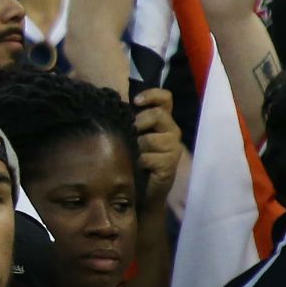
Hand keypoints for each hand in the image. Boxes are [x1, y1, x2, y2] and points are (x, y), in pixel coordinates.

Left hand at [132, 88, 181, 210]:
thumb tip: (112, 106)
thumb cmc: (133, 160)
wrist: (141, 191)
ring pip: (149, 139)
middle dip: (138, 123)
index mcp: (163, 120)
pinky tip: (137, 167)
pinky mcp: (169, 164)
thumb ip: (129, 121)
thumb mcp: (131, 136)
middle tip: (130, 134)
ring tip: (133, 156)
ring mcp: (173, 148)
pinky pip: (148, 157)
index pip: (165, 98)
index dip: (151, 95)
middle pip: (157, 115)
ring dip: (136, 147)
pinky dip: (138, 162)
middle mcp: (171, 131)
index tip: (135, 102)